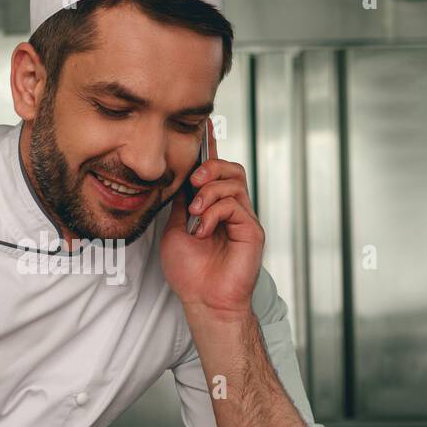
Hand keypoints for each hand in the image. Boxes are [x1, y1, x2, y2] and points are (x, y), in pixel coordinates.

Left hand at [160, 118, 263, 319]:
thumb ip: (180, 203)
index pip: (214, 172)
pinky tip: (203, 230)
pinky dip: (215, 213)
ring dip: (210, 191)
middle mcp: (231, 209)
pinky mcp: (252, 231)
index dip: (210, 148)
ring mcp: (243, 219)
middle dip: (211, 167)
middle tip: (194, 181)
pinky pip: (235, 205)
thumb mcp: (174, 229)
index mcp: (213, 207)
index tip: (204, 126)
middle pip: (231, 169)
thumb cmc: (189, 272)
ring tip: (195, 212)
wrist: (202, 300)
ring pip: (234, 182)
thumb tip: (179, 177)